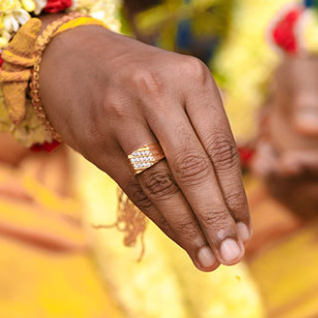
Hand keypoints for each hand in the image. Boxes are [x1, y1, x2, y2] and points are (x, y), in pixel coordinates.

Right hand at [38, 24, 250, 269]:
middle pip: (194, 170)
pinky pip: (136, 189)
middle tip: (232, 254)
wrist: (71, 57)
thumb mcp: (180, 87)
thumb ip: (206, 133)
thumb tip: (233, 205)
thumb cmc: (143, 81)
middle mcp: (157, 94)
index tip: (246, 230)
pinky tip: (180, 239)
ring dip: (188, 228)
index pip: (222, 148)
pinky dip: (161, 219)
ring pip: (163, 185)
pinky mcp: (97, 140)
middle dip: (216, 219)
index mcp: (191, 79)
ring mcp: (123, 117)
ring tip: (207, 259)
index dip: (235, 196)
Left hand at [253, 55, 317, 218]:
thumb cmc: (302, 81)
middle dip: (296, 181)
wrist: (300, 97)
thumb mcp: (302, 75)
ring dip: (283, 189)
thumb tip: (310, 129)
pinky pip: (304, 210)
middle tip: (262, 161)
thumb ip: (306, 97)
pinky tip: (265, 166)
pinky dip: (279, 196)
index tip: (285, 161)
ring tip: (261, 156)